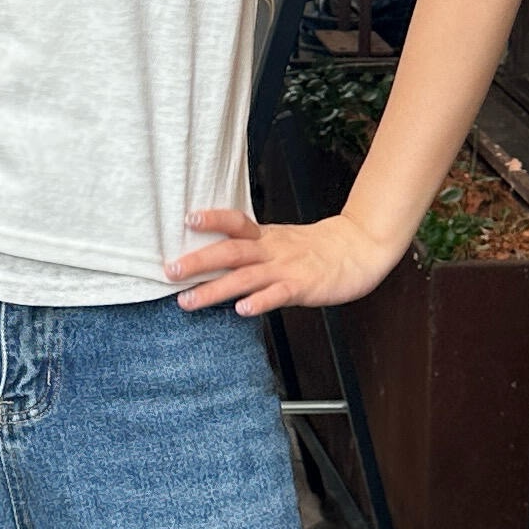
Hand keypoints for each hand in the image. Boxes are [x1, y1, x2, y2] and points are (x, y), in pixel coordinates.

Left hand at [168, 206, 398, 316]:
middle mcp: (271, 250)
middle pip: (230, 252)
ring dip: (214, 290)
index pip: (235, 222)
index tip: (187, 218)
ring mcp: (286, 269)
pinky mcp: (302, 287)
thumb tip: (213, 257)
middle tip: (170, 271)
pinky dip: (260, 302)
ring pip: (245, 278)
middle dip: (198, 261)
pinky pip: (278, 295)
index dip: (212, 219)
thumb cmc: (316, 250)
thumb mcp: (280, 241)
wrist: (359, 250)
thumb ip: (252, 248)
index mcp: (266, 237)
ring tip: (188, 301)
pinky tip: (242, 310)